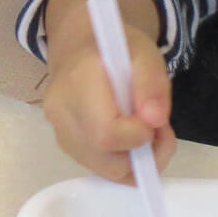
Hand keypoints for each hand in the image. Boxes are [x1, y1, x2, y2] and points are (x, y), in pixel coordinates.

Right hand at [41, 0, 175, 181]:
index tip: (156, 120)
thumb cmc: (116, 49)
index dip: (138, 136)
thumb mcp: (145, 53)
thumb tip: (154, 120)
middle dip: (143, 155)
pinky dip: (122, 160)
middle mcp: (61, 109)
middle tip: (159, 131)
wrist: (79, 47)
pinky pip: (99, 166)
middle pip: (105, 158)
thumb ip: (152, 84)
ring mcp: (58, 130)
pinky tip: (128, 137)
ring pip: (104, 169)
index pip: (105, 132)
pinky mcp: (64, 143)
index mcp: (79, 80)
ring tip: (145, 132)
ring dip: (135, 161)